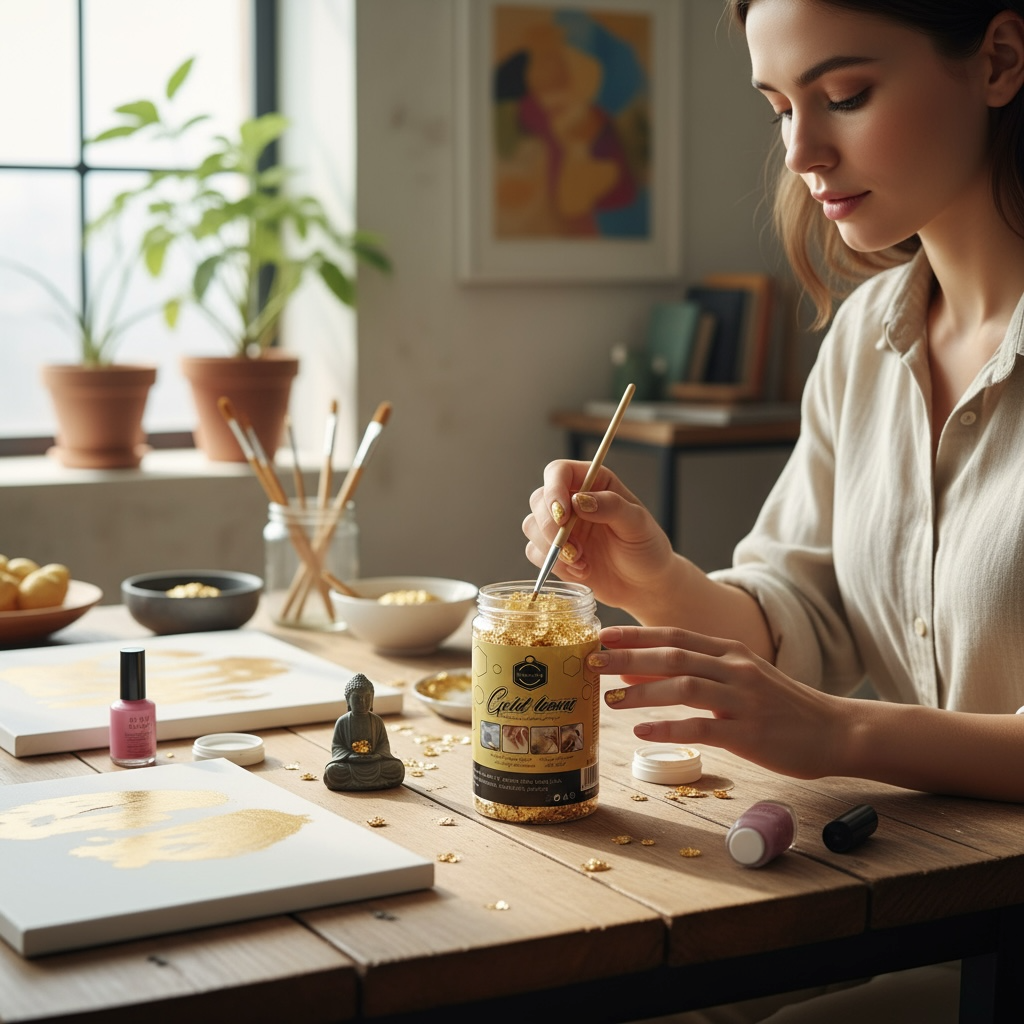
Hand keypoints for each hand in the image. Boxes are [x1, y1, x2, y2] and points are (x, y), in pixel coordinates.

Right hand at [523, 460, 675, 610]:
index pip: (559, 472)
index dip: (553, 490)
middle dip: (551, 527)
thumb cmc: (647, 549)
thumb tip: (579, 500)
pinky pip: (534, 552)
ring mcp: (561, 527)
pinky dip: (553, 565)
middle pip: (539, 500)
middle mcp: (572, 501)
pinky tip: (581, 572)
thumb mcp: (638, 525)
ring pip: (532, 526)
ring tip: (582, 563)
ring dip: (552, 548)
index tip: (562, 515)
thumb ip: (612, 507)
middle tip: (574, 550)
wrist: (644, 585)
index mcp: (594, 483)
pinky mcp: (554, 551)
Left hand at [594, 625, 847, 779]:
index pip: (674, 635)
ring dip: (642, 692)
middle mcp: (734, 669)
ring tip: (610, 700)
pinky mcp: (749, 732)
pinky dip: (668, 729)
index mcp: (729, 651)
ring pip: (684, 687)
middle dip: (627, 657)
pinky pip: (701, 728)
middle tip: (592, 663)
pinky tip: (642, 732)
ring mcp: (743, 700)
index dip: (635, 635)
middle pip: (672, 655)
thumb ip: (692, 671)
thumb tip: (636, 671)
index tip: (601, 635)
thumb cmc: (779, 705)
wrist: (835, 730)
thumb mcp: (737, 678)